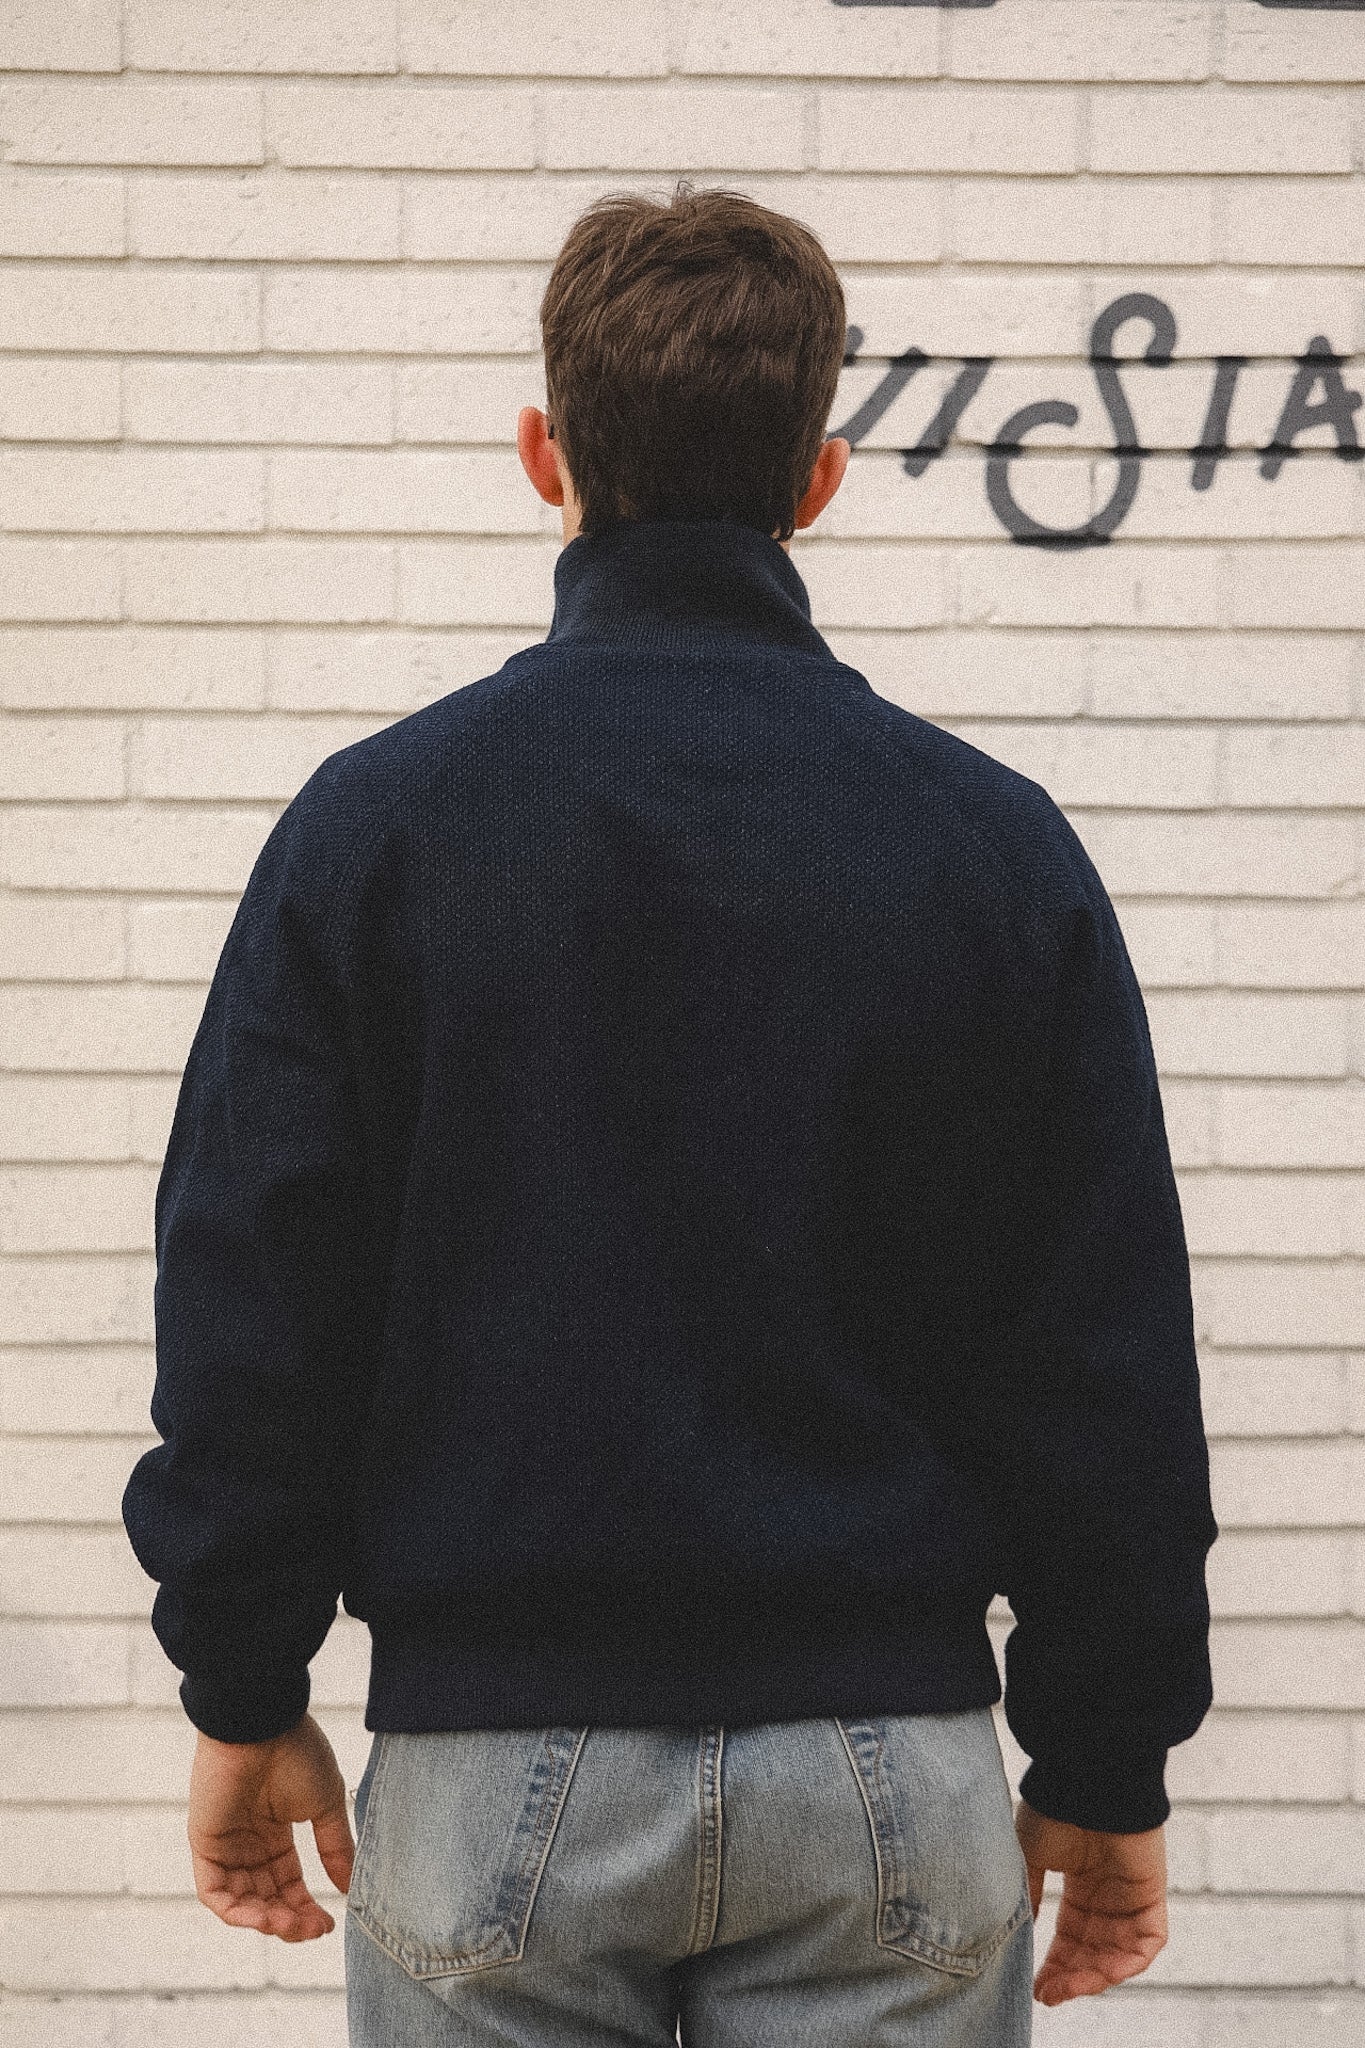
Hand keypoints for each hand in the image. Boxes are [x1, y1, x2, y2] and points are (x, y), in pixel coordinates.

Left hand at [187, 1710, 354, 1940]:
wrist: (263, 1724)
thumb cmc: (296, 1753)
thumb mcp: (325, 1804)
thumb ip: (335, 1847)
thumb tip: (349, 1888)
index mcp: (276, 1830)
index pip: (288, 1882)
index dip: (306, 1907)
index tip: (328, 1924)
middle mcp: (249, 1842)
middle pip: (267, 1897)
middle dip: (289, 1919)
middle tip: (312, 1930)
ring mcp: (226, 1844)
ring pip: (242, 1901)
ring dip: (266, 1920)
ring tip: (291, 1926)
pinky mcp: (205, 1844)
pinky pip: (215, 1893)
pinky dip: (238, 1912)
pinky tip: (265, 1918)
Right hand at [1014, 1798, 1167, 2004]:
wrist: (1085, 1780)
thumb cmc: (1054, 1808)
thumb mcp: (1029, 1854)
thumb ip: (1029, 1893)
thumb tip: (1021, 1931)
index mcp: (1080, 1881)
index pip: (1071, 1936)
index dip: (1056, 1963)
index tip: (1036, 1986)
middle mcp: (1107, 1893)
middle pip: (1093, 1950)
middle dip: (1071, 1976)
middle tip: (1048, 1995)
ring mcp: (1130, 1894)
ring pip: (1118, 1953)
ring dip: (1094, 1977)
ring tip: (1066, 1989)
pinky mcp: (1152, 1894)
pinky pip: (1147, 1942)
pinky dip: (1126, 1964)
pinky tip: (1100, 1975)